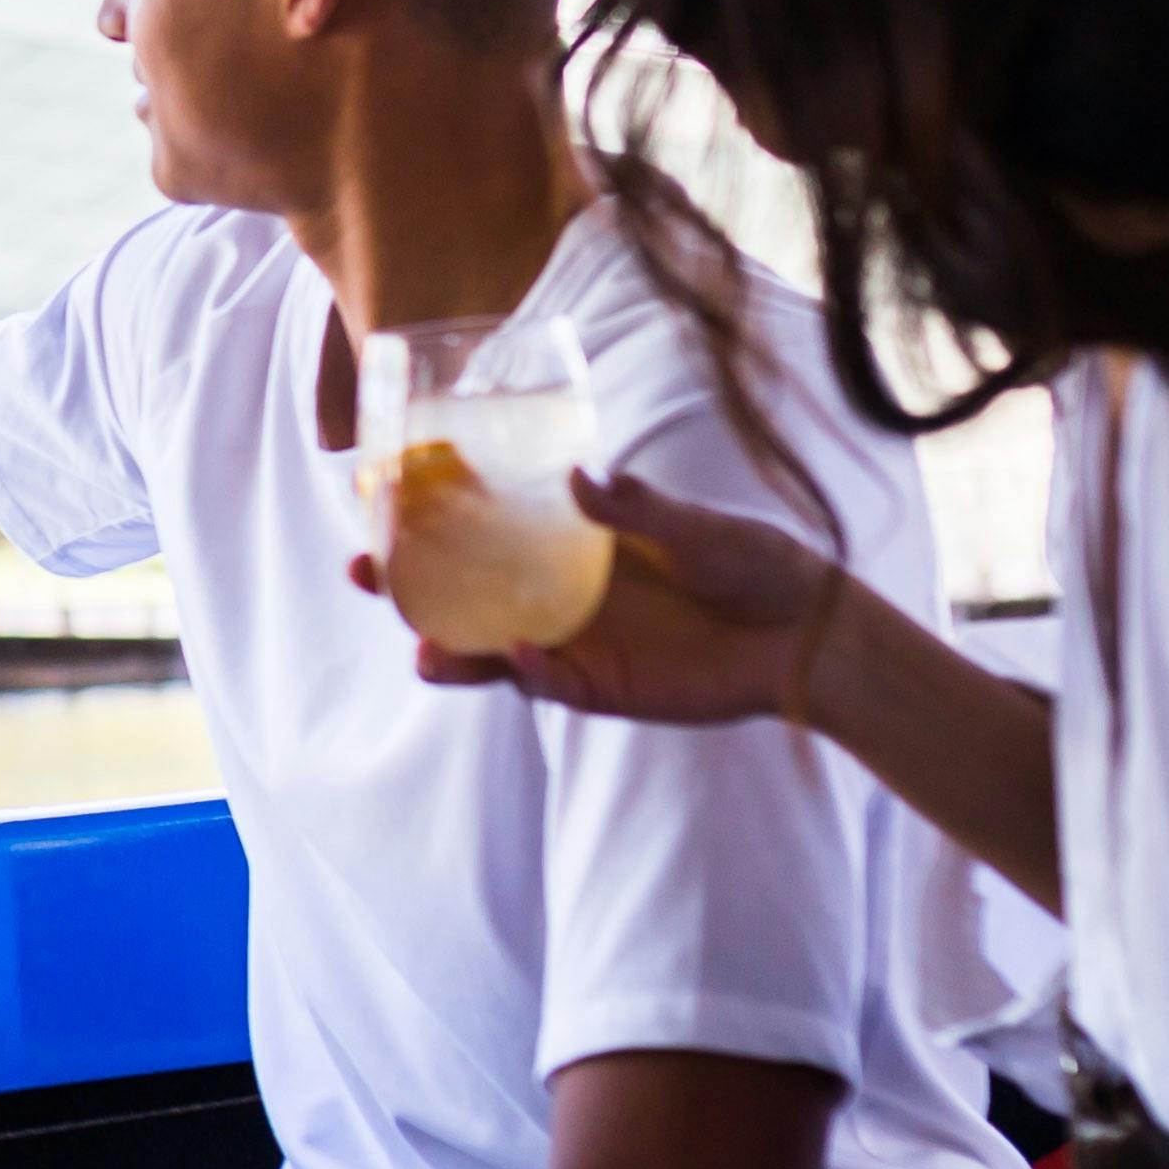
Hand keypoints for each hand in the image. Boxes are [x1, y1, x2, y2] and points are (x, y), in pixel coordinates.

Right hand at [355, 468, 844, 726]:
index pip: (481, 528)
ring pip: (486, 648)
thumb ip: (638, 508)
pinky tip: (517, 656)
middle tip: (364, 572)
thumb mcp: (695, 527)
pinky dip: (525, 672)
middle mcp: (555, 593)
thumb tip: (579, 480)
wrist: (805, 638)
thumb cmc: (753, 564)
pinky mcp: (596, 688)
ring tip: (420, 648)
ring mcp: (571, 643)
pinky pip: (544, 683)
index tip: (372, 497)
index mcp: (567, 541)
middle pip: (461, 592)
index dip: (425, 519)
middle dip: (406, 588)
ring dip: (448, 649)